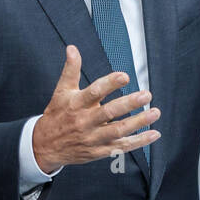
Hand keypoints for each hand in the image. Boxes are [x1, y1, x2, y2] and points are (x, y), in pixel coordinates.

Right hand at [31, 45, 158, 171]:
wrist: (45, 146)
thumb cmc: (57, 115)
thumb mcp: (61, 91)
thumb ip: (71, 69)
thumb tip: (72, 48)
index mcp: (76, 104)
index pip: (94, 92)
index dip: (109, 84)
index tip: (124, 76)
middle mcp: (85, 121)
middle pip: (109, 112)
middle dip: (129, 104)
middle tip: (146, 95)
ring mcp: (93, 137)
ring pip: (118, 130)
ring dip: (139, 122)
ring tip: (155, 112)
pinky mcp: (100, 151)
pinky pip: (122, 147)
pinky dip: (139, 141)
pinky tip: (154, 133)